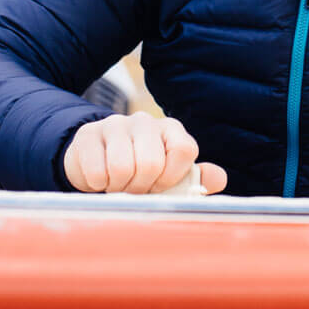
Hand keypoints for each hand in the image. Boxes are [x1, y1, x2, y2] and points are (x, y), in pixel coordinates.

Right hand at [63, 113, 228, 195]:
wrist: (96, 165)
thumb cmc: (140, 174)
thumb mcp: (170, 178)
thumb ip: (195, 179)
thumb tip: (219, 178)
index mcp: (170, 129)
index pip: (185, 149)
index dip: (173, 176)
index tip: (161, 186)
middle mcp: (144, 121)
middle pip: (151, 163)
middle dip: (142, 186)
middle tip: (135, 188)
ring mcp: (115, 124)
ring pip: (122, 167)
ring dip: (119, 187)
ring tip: (118, 183)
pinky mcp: (88, 135)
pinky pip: (97, 172)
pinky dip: (99, 185)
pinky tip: (100, 178)